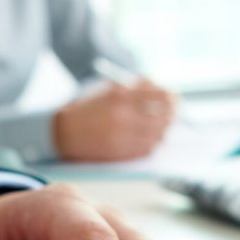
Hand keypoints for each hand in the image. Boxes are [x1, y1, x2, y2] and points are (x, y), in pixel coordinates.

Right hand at [52, 79, 175, 161]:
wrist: (64, 132)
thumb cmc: (89, 108)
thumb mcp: (109, 90)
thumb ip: (136, 88)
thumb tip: (163, 90)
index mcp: (120, 96)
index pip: (159, 96)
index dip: (171, 97)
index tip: (174, 98)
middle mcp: (123, 116)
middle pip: (163, 117)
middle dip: (171, 114)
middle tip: (172, 113)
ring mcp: (122, 136)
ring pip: (158, 135)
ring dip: (162, 130)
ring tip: (159, 126)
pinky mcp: (120, 152)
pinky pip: (147, 149)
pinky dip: (152, 143)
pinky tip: (148, 137)